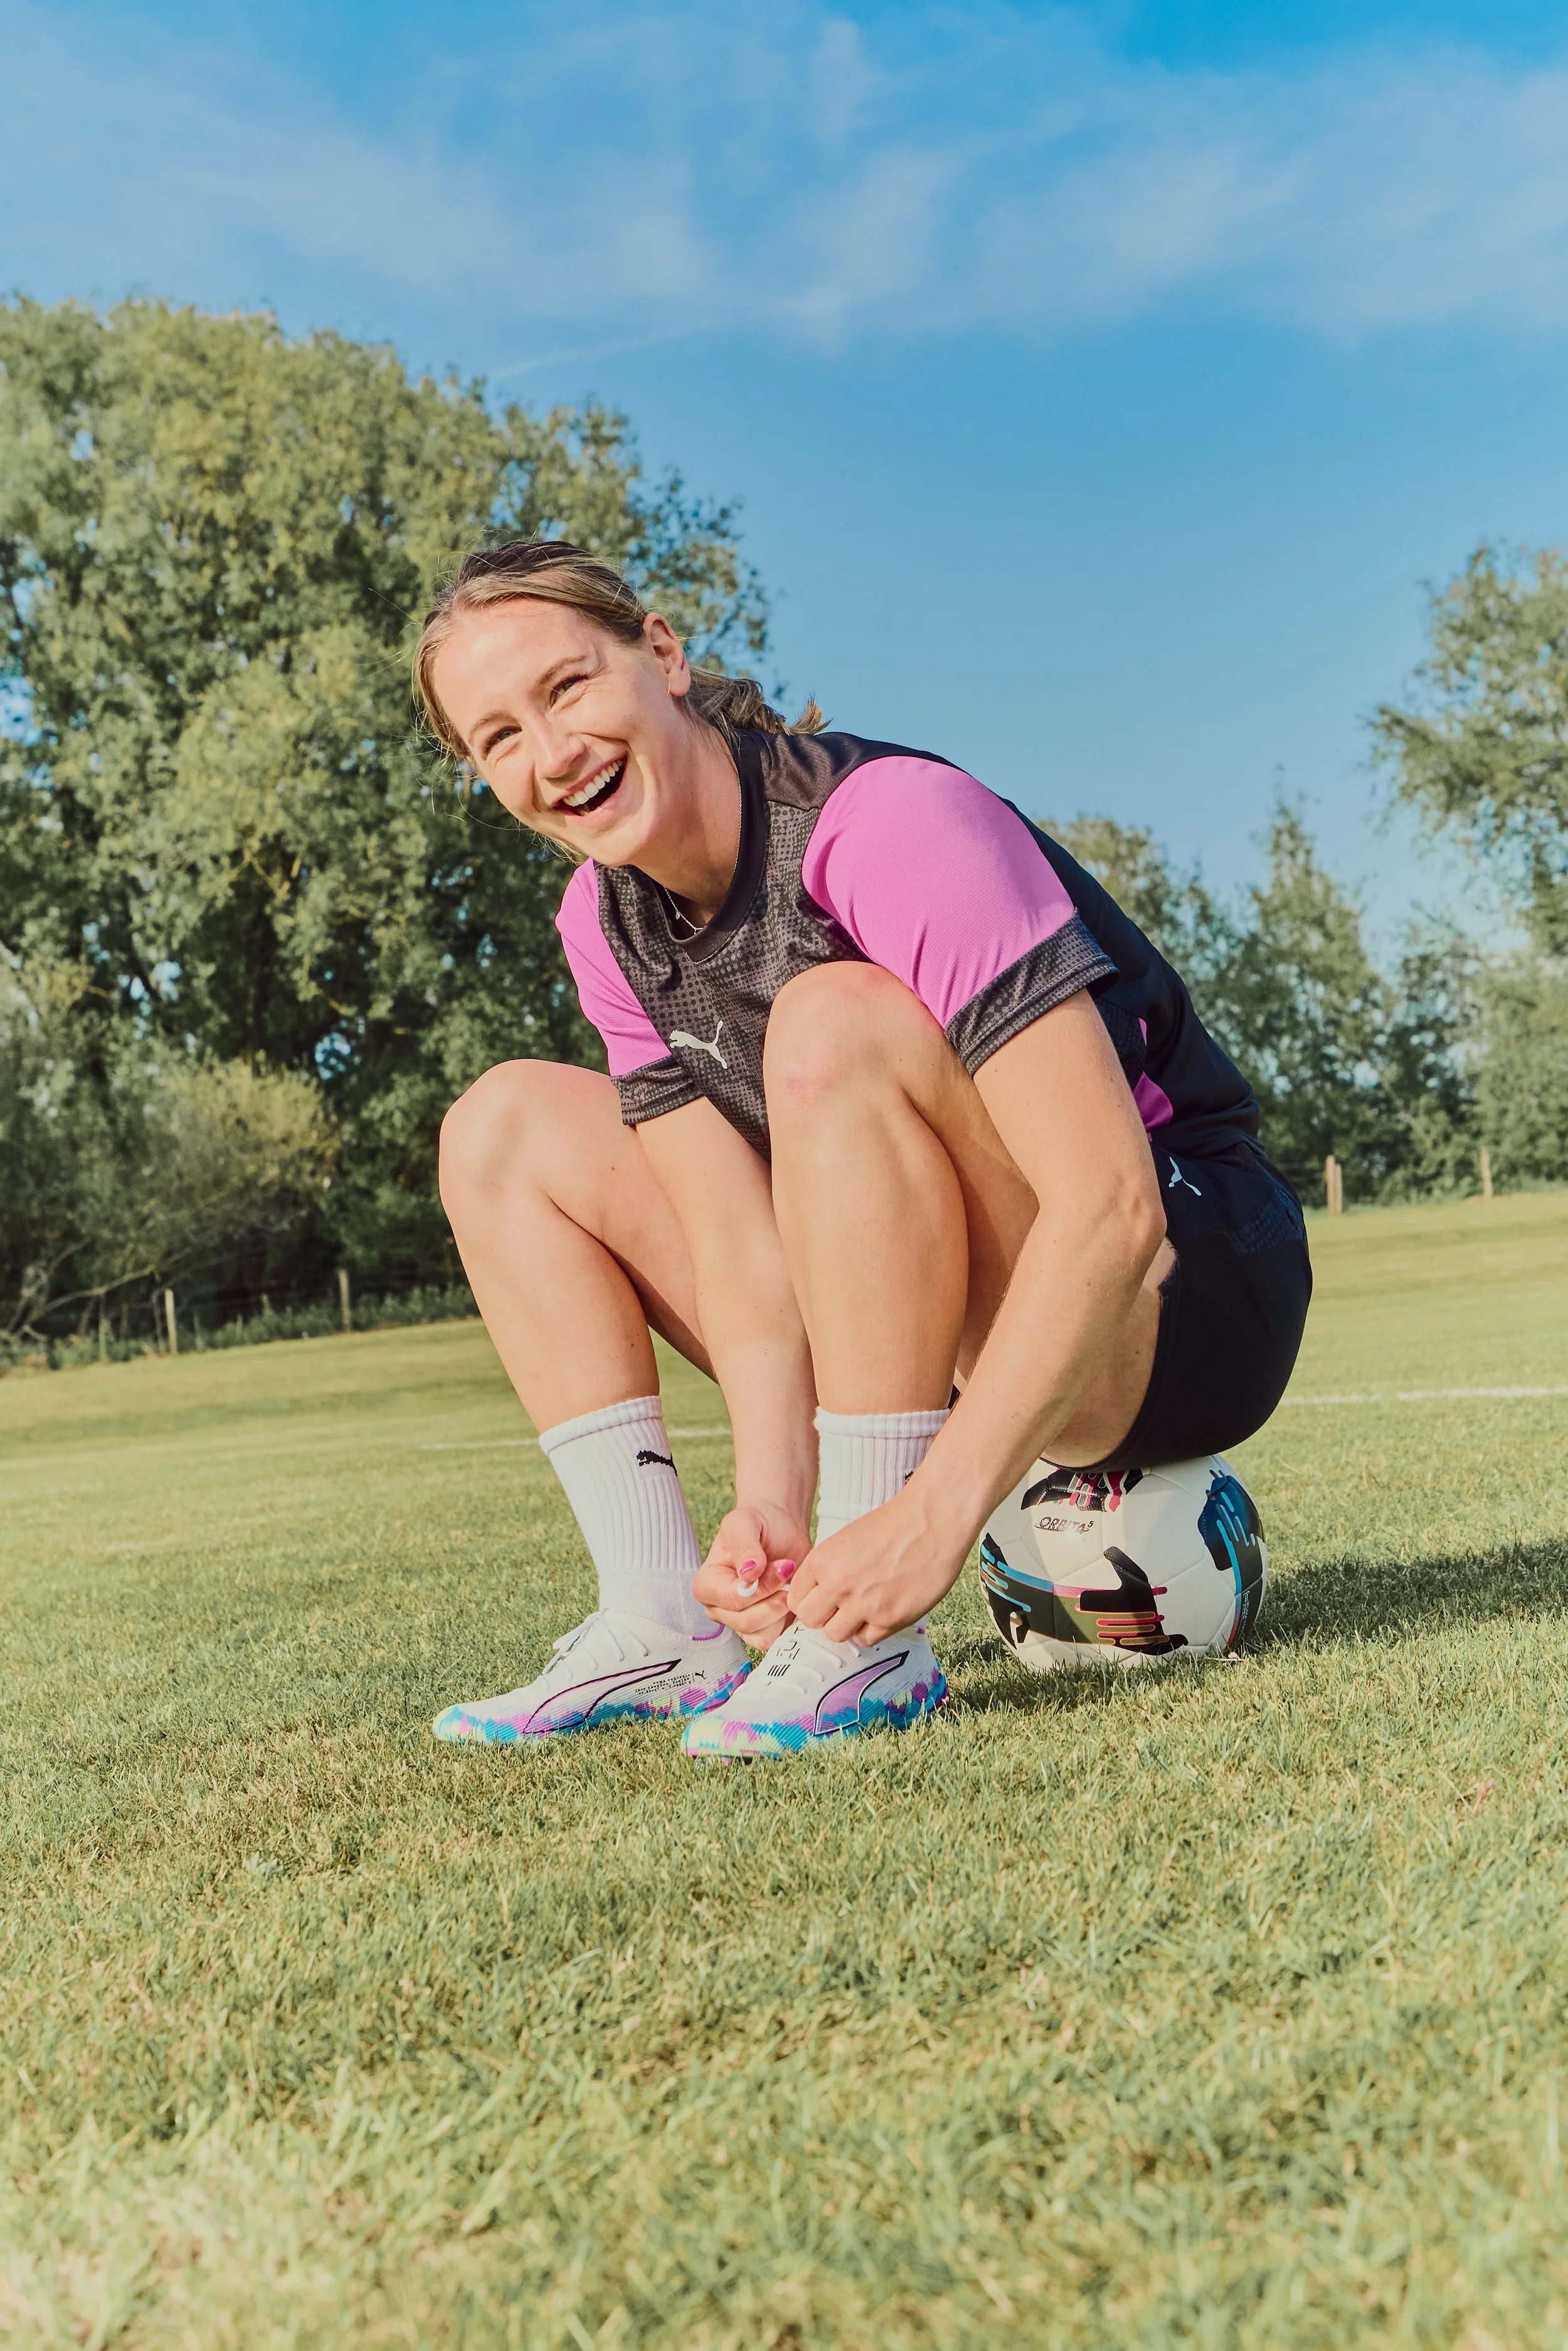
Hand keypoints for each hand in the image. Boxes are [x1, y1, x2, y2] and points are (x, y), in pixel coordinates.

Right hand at [694, 1500, 811, 1648]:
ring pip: (763, 1635)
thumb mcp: (745, 1523)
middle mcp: (720, 1608)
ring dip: (783, 1610)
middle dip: (775, 1599)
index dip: (761, 1587)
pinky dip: (790, 1620)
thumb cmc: (758, 1523)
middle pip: (747, 1622)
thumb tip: (749, 1573)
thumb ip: (745, 1546)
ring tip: (790, 1583)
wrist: (781, 1528)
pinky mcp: (763, 1629)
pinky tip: (793, 1596)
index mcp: (707, 1585)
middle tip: (789, 1573)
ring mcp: (741, 1622)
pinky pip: (777, 1639)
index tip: (782, 1566)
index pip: (733, 1599)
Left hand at [787, 1488, 969, 1646]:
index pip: (796, 1597)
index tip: (820, 1598)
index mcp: (823, 1560)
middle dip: (822, 1615)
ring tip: (861, 1609)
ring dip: (845, 1625)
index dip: (808, 1599)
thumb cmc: (894, 1523)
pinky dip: (869, 1630)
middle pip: (810, 1620)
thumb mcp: (847, 1539)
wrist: (933, 1520)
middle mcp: (838, 1585)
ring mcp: (863, 1605)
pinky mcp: (890, 1619)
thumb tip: (820, 1593)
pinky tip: (880, 1612)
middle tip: (838, 1607)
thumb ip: (829, 1568)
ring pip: (834, 1635)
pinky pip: (866, 1639)